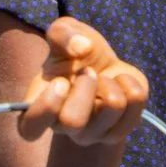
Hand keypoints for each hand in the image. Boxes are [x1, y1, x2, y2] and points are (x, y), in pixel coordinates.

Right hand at [18, 17, 147, 147]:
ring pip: (113, 106)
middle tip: (88, 72)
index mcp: (39, 109)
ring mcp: (93, 134)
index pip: (30, 129)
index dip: (46, 106)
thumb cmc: (74, 52)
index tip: (60, 82)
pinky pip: (135, 100)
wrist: (102, 66)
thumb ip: (63, 33)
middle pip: (73, 121)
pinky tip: (117, 83)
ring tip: (102, 77)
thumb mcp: (63, 32)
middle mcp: (64, 129)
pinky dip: (129, 79)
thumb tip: (82, 47)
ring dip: (110, 80)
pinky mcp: (121, 130)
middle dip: (86, 85)